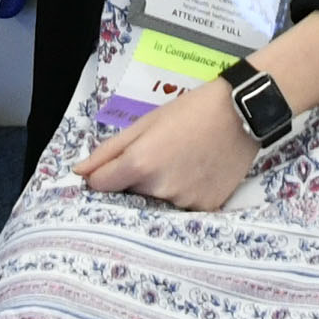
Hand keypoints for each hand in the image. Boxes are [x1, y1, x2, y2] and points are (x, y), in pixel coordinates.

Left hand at [70, 81, 264, 212]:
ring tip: (181, 161)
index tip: (114, 166)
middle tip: (157, 156)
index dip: (103, 176)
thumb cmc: (190, 111)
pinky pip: (183, 207)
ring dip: (161, 188)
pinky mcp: (206, 208)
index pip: (101, 186)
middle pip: (130, 195)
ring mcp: (185, 202)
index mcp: (140, 164)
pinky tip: (197, 172)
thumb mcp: (145, 123)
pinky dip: (184, 194)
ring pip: (157, 202)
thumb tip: (79, 172)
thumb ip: (108, 151)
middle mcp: (160, 189)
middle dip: (135, 180)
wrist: (240, 113)